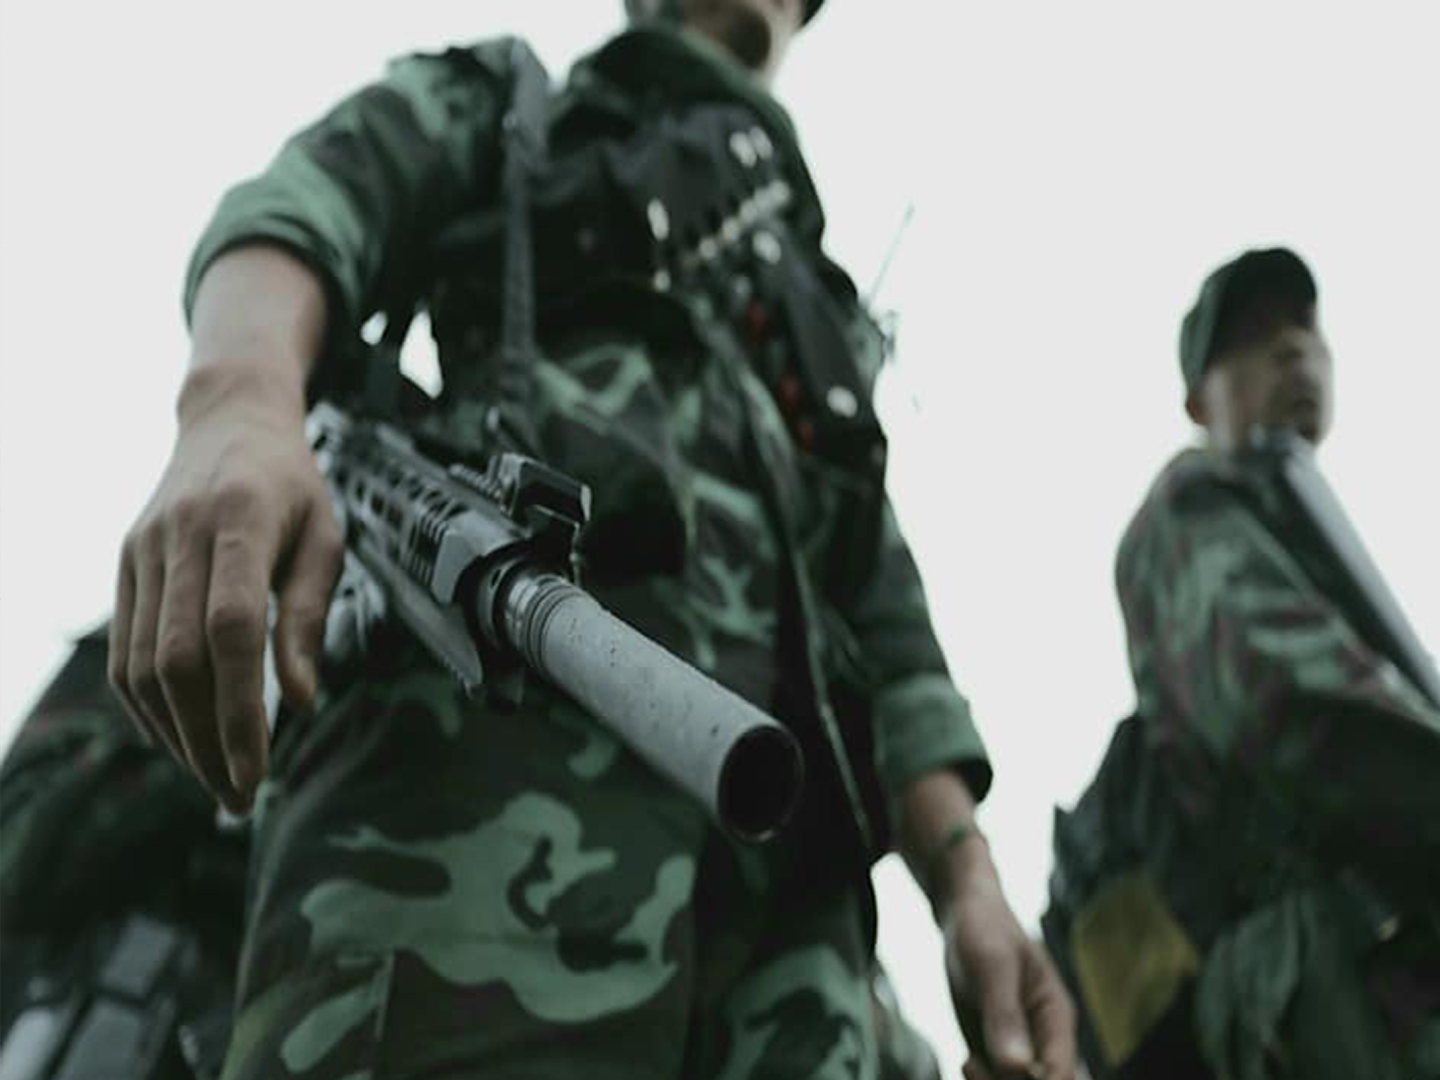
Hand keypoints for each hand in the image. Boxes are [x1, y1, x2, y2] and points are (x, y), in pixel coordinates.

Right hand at [109, 362, 340, 812]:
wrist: (229, 421)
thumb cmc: (293, 486)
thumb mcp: (326, 536)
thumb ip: (310, 614)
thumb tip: (301, 699)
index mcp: (239, 521)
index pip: (229, 631)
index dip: (240, 708)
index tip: (257, 770)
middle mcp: (178, 537)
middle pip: (177, 659)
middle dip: (206, 738)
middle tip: (239, 796)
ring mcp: (141, 552)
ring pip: (139, 664)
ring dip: (175, 733)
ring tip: (215, 779)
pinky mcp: (124, 566)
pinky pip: (122, 651)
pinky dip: (147, 706)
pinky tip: (180, 738)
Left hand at [941, 837, 1075, 1079]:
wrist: (964, 915)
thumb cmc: (985, 929)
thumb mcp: (994, 964)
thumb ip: (1005, 1014)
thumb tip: (1016, 1066)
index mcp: (1057, 1018)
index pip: (1062, 1074)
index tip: (1000, 1068)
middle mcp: (1044, 1039)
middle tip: (972, 1064)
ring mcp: (1020, 1046)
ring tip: (968, 1062)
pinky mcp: (995, 1048)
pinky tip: (966, 1061)